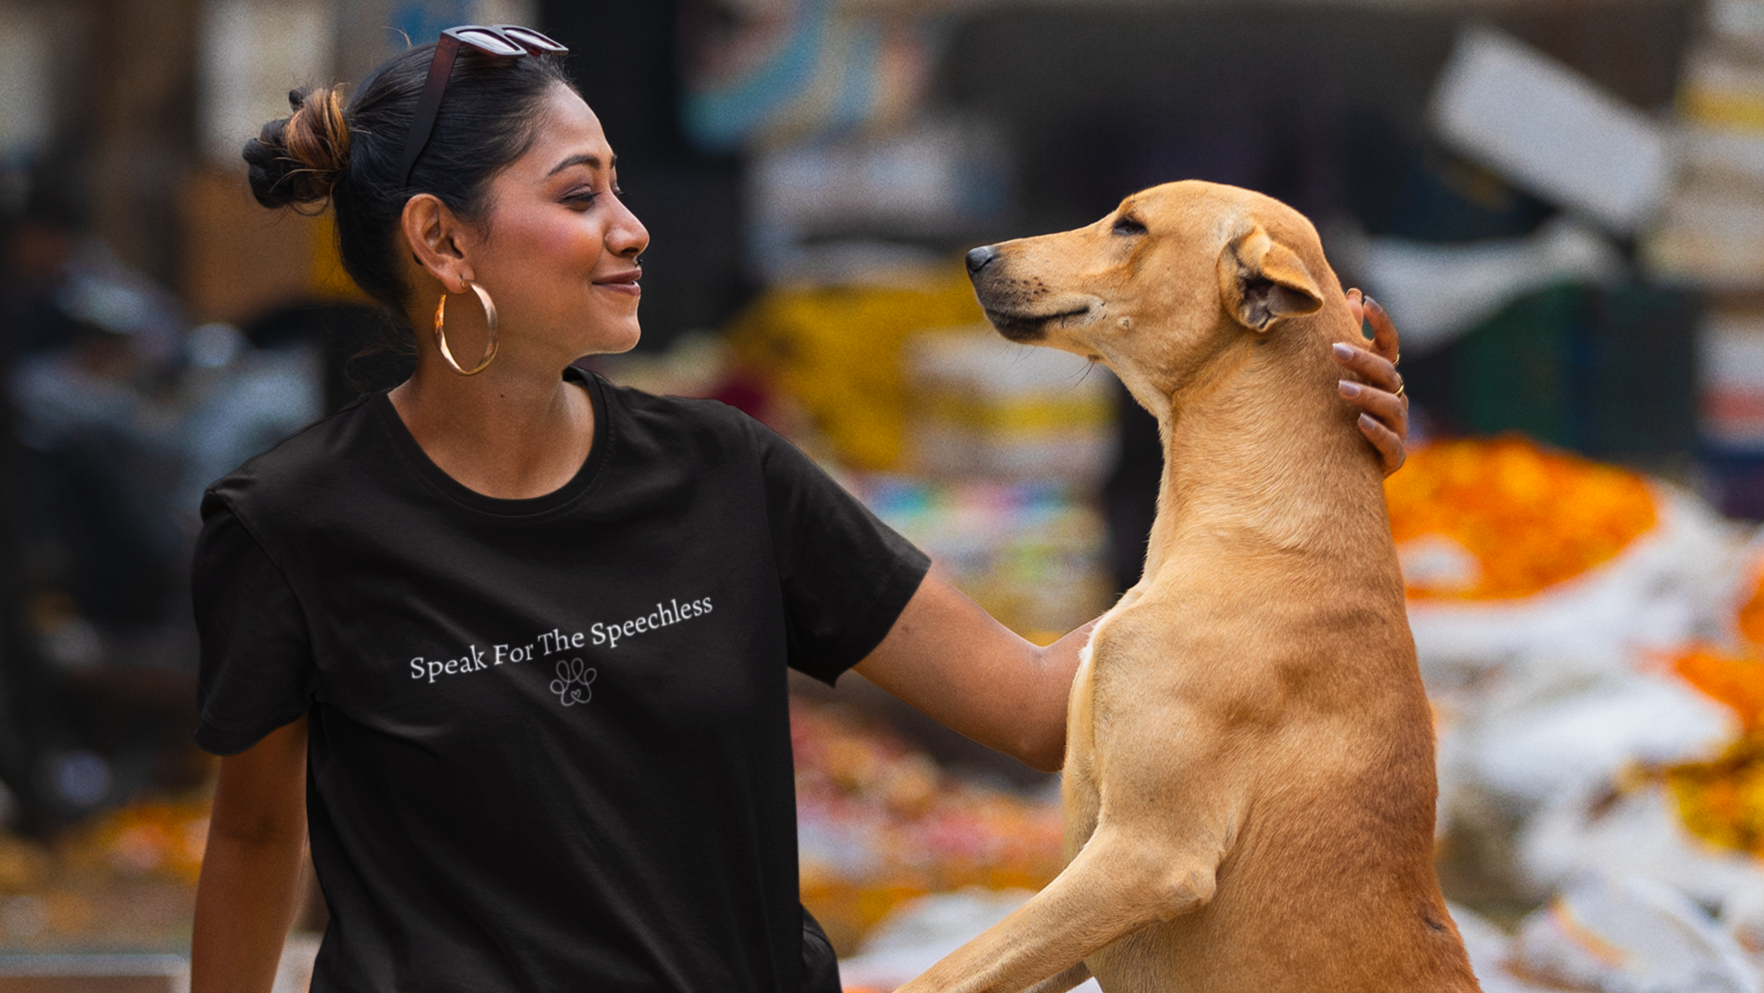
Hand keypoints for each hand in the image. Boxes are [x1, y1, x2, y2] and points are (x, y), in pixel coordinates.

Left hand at [1334, 289, 1406, 475]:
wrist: (1343, 468)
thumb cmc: (1340, 415)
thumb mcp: (1343, 375)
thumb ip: (1349, 336)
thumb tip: (1352, 294)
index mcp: (1384, 377)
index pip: (1389, 345)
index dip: (1382, 323)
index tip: (1366, 301)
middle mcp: (1395, 398)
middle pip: (1387, 373)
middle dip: (1363, 360)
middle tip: (1334, 349)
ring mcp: (1397, 428)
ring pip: (1390, 407)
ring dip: (1367, 395)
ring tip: (1341, 388)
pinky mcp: (1393, 457)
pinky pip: (1391, 444)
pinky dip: (1377, 432)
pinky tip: (1359, 422)